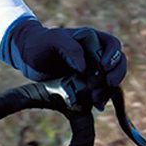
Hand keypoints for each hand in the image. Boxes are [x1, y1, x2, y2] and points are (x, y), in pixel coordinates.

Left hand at [3, 17, 126, 106]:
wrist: (27, 55)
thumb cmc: (40, 43)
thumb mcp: (52, 41)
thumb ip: (69, 49)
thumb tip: (84, 67)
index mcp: (90, 38)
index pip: (111, 46)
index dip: (111, 58)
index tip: (103, 69)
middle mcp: (95, 52)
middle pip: (118, 62)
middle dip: (115, 75)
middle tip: (108, 85)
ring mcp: (92, 68)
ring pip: (112, 77)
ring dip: (109, 89)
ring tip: (98, 100)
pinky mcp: (87, 82)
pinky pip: (101, 90)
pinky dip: (102, 98)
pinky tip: (97, 106)